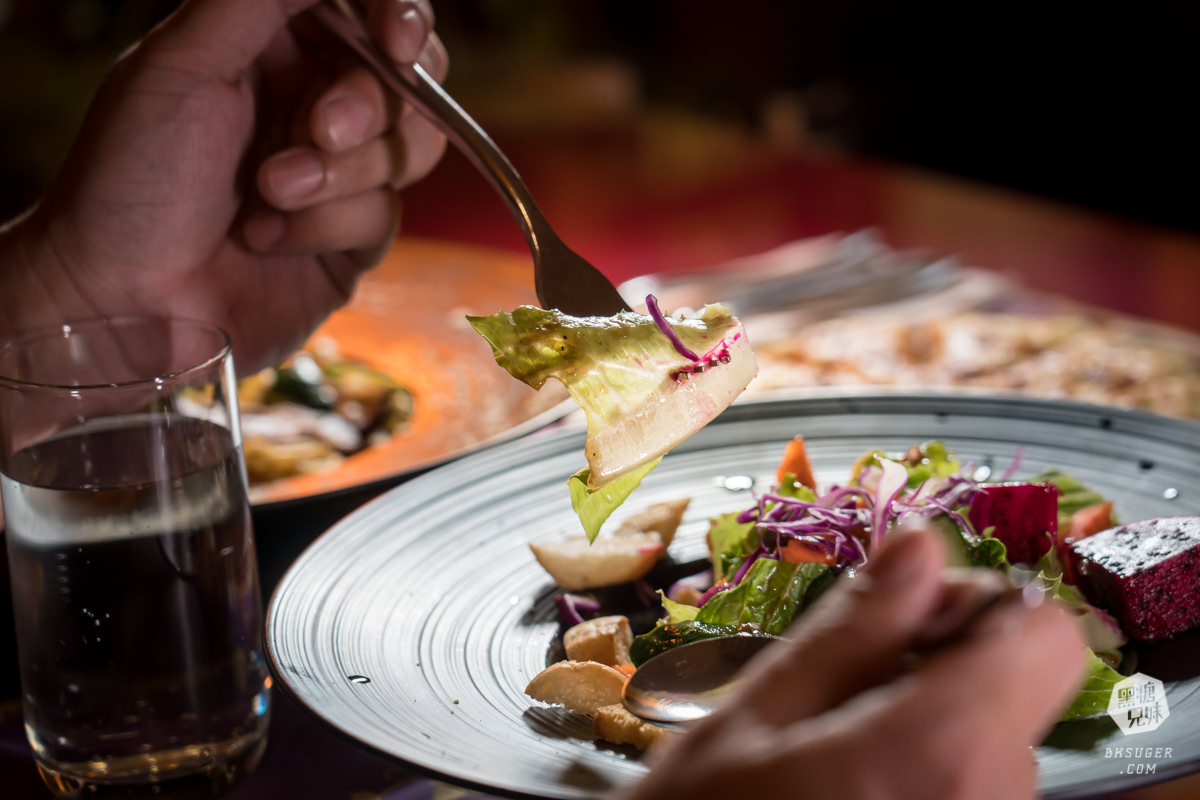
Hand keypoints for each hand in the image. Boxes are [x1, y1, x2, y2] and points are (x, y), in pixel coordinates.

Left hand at [0, 0, 446, 371]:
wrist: (124, 299)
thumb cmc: (130, 181)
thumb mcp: (183, 63)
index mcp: (271, 48)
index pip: (364, 12)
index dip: (396, 17)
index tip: (395, 41)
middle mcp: (312, 105)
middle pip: (407, 80)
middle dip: (368, 105)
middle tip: (316, 131)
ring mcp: (339, 175)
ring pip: (408, 149)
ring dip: (339, 174)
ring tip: (268, 192)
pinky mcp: (351, 239)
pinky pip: (382, 215)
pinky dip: (322, 226)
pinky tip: (264, 237)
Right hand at [622, 529, 1087, 799]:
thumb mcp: (753, 719)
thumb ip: (849, 630)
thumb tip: (917, 549)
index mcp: (944, 747)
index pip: (1045, 633)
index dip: (976, 607)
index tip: (907, 620)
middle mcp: (995, 799)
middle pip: (1014, 684)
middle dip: (937, 666)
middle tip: (843, 694)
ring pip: (994, 738)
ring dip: (929, 724)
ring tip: (837, 754)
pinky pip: (978, 785)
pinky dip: (931, 769)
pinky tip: (858, 787)